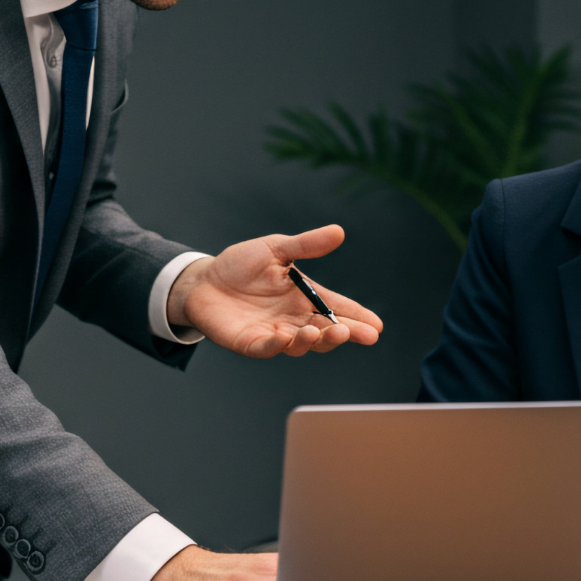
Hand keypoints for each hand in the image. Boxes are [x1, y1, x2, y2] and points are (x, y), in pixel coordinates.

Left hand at [168, 224, 383, 357]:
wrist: (203, 280)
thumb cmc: (241, 265)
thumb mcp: (276, 249)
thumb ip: (306, 245)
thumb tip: (339, 232)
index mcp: (304, 297)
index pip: (337, 309)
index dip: (358, 318)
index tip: (377, 326)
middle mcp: (293, 319)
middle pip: (325, 332)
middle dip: (344, 333)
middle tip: (358, 333)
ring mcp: (273, 333)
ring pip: (300, 344)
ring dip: (314, 340)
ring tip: (320, 330)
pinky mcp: (250, 342)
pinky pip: (267, 348)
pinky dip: (277, 345)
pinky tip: (286, 338)